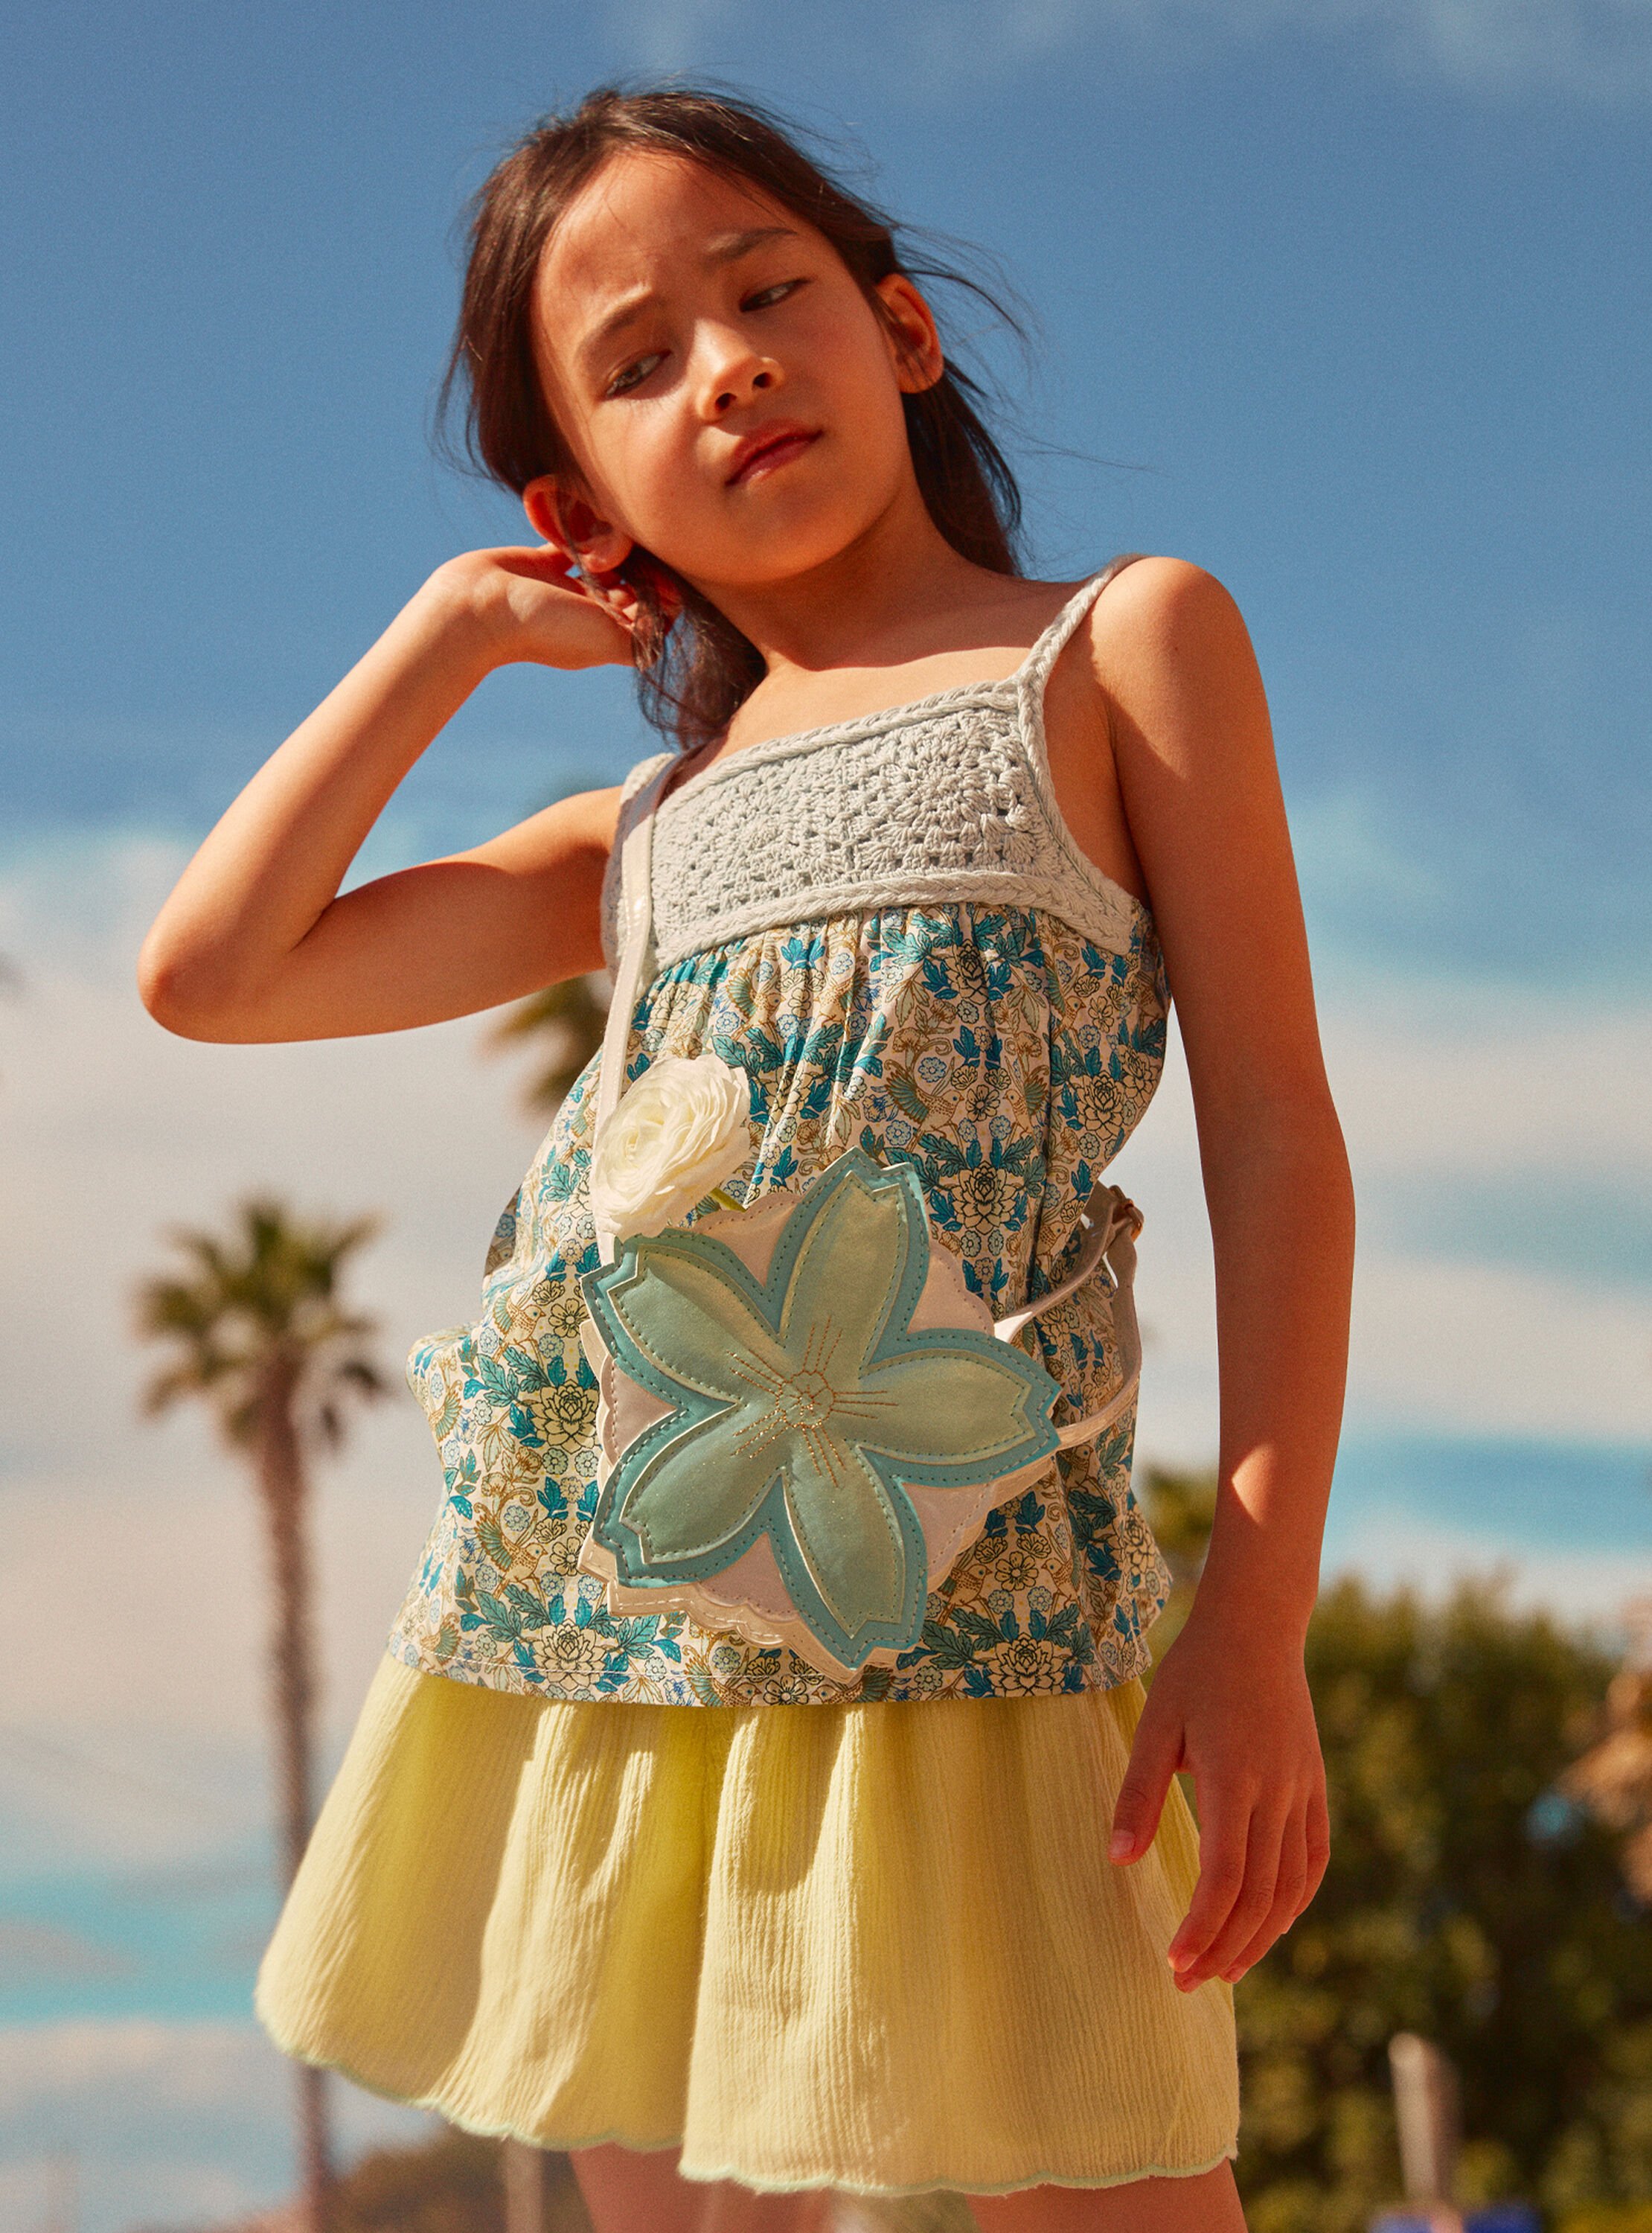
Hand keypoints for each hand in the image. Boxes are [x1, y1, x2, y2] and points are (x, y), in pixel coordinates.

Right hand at [425, 538, 651, 673]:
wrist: (479, 609)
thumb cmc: (543, 628)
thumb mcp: (605, 642)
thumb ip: (643, 639)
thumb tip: (670, 618)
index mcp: (607, 635)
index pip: (652, 615)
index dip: (663, 594)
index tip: (663, 573)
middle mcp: (590, 613)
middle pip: (632, 586)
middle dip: (642, 566)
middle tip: (642, 546)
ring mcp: (567, 587)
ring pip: (606, 561)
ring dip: (615, 546)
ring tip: (617, 532)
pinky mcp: (545, 562)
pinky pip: (573, 542)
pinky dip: (582, 530)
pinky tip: (589, 518)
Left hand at [1108, 1607, 1328, 1989]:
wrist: (1257, 1627)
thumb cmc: (1195, 1673)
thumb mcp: (1155, 1724)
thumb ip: (1139, 1792)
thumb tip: (1118, 1860)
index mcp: (1235, 1778)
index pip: (1225, 1875)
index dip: (1202, 1927)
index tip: (1175, 1963)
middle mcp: (1278, 1792)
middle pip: (1260, 1894)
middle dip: (1225, 1946)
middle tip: (1190, 1982)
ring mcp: (1304, 1790)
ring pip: (1292, 1885)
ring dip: (1261, 1935)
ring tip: (1226, 1969)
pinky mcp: (1316, 1786)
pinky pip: (1314, 1857)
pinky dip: (1297, 1899)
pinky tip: (1274, 1925)